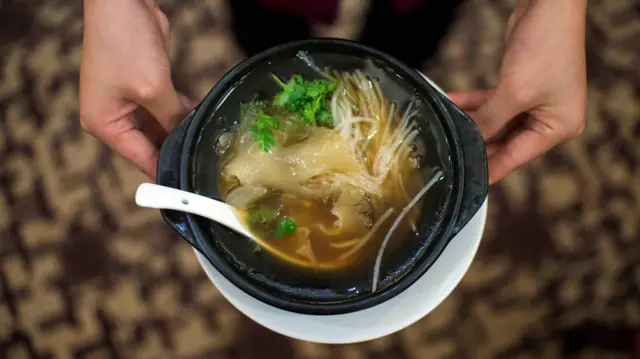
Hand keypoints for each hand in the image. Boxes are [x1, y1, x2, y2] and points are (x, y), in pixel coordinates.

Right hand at [80, 0, 194, 177]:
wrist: (122, 2)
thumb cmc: (124, 43)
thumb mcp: (153, 89)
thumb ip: (172, 118)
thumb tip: (189, 137)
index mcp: (104, 123)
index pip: (140, 158)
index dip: (166, 172)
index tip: (189, 185)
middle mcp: (113, 116)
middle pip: (150, 144)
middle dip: (176, 148)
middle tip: (205, 162)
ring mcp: (128, 100)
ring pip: (161, 127)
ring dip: (181, 130)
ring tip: (207, 142)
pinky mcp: (144, 86)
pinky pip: (165, 108)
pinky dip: (181, 113)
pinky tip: (200, 118)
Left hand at [448, 0, 586, 183]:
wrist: (549, 6)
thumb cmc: (546, 48)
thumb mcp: (514, 92)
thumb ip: (490, 120)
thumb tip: (468, 141)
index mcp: (559, 127)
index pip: (517, 156)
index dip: (491, 168)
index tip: (469, 183)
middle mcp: (550, 118)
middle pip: (506, 141)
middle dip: (479, 143)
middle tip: (450, 154)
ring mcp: (534, 102)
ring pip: (496, 121)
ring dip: (472, 122)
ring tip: (447, 130)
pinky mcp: (520, 86)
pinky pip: (493, 102)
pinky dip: (473, 102)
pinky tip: (452, 102)